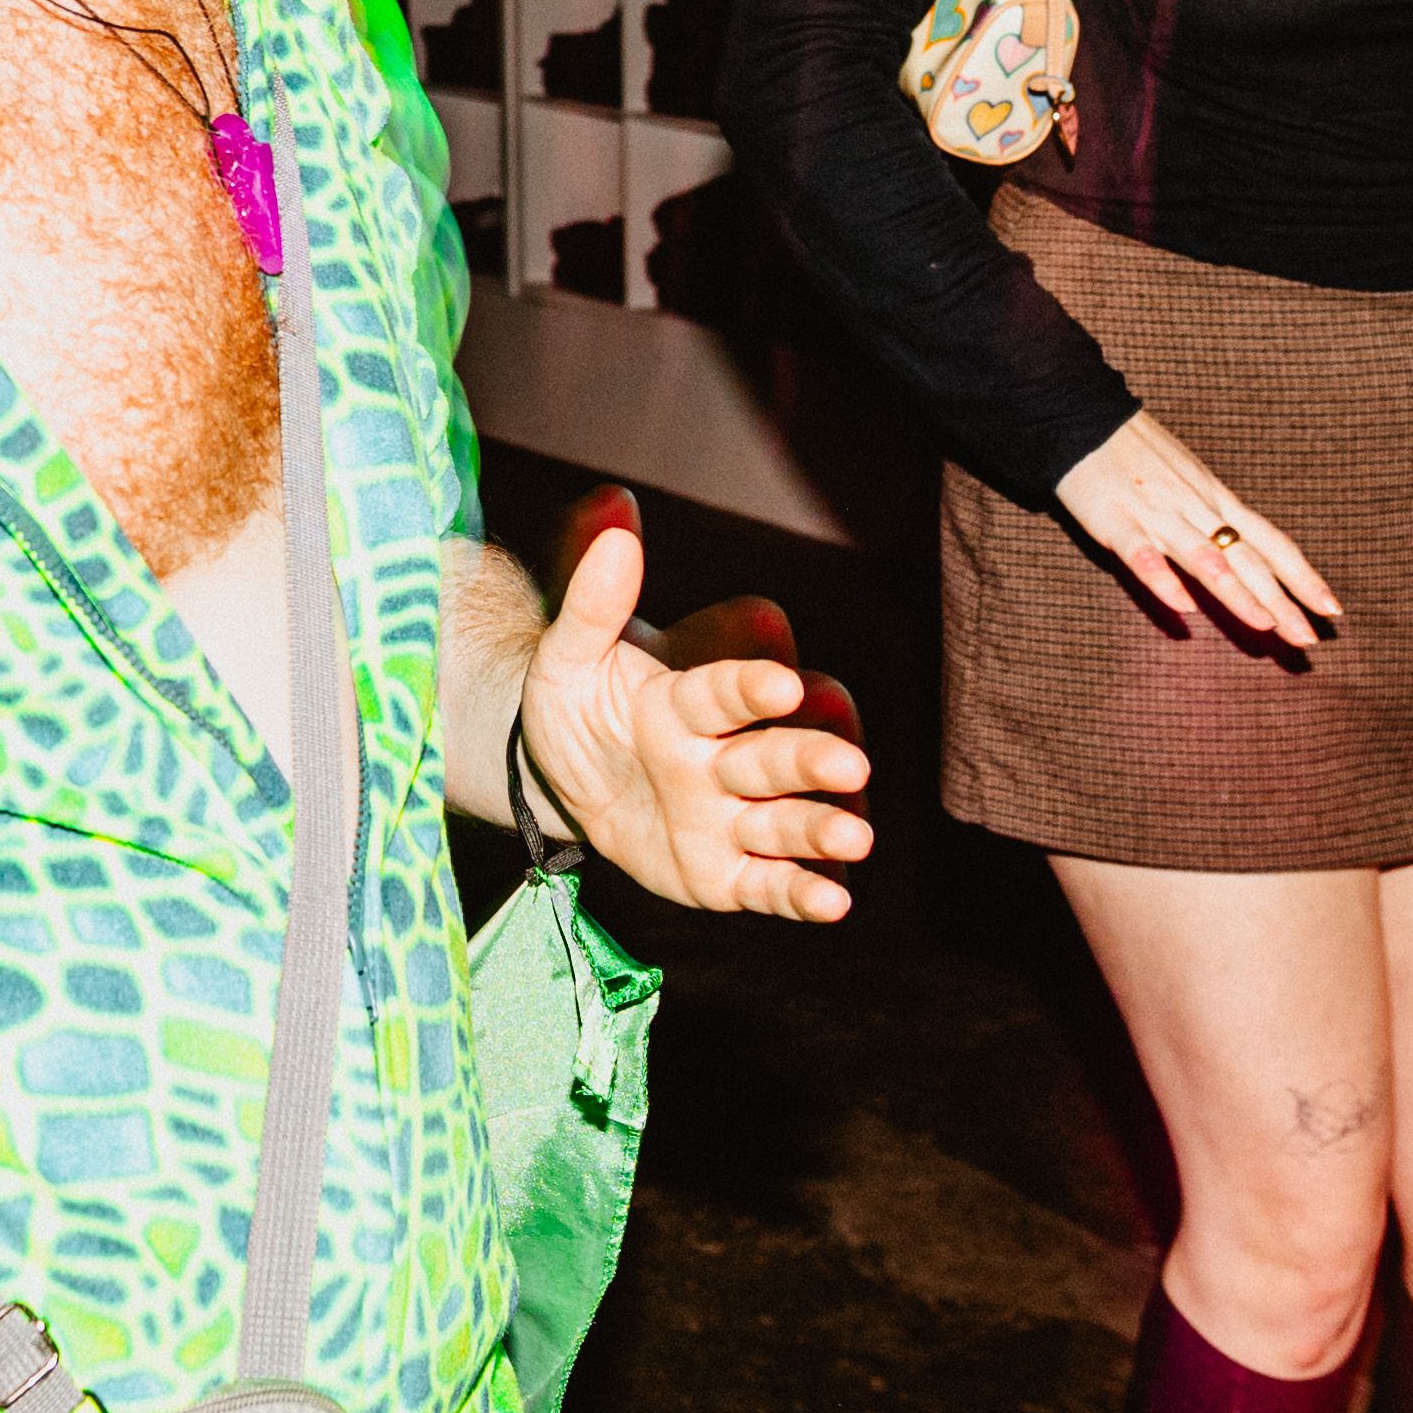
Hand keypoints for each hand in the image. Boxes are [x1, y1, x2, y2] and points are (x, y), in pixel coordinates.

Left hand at [508, 510, 872, 922]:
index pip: (730, 687)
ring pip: (786, 819)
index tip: (779, 683)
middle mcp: (725, 755)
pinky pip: (769, 884)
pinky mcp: (725, 873)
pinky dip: (803, 892)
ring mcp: (730, 815)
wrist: (556, 781)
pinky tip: (833, 902)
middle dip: (811, 758)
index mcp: (687, 696)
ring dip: (822, 825)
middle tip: (846, 763)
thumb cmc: (577, 705)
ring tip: (855, 835)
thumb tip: (615, 509)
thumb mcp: (566, 655)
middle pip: (778, 752)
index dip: (753, 684)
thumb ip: (591, 597)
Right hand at [1053, 412, 1340, 649]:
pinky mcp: (1116, 521)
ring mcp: (1158, 515)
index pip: (1271, 543)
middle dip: (1281, 600)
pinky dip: (1165, 581)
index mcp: (1216, 500)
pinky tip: (1184, 608)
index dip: (1304, 577)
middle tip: (1309, 640)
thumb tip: (1245, 555)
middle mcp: (1196, 509)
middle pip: (1247, 559)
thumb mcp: (1190, 479)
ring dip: (1238, 593)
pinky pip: (1144, 556)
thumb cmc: (1138, 451)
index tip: (1333, 610)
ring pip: (1206, 558)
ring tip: (1266, 625)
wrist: (1084, 415)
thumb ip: (1214, 517)